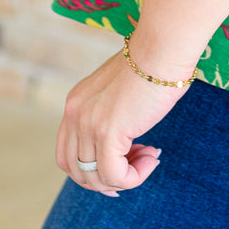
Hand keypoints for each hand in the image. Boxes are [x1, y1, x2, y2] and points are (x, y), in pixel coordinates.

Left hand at [55, 45, 190, 196]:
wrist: (161, 48)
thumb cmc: (152, 65)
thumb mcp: (119, 93)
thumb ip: (111, 115)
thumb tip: (122, 148)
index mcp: (75, 104)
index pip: (66, 156)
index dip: (91, 172)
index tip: (120, 169)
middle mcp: (75, 115)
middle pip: (77, 172)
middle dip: (108, 179)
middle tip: (138, 164)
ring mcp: (88, 124)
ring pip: (97, 179)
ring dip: (126, 177)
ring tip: (150, 155)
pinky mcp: (107, 133)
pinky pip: (115, 176)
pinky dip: (135, 177)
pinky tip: (153, 157)